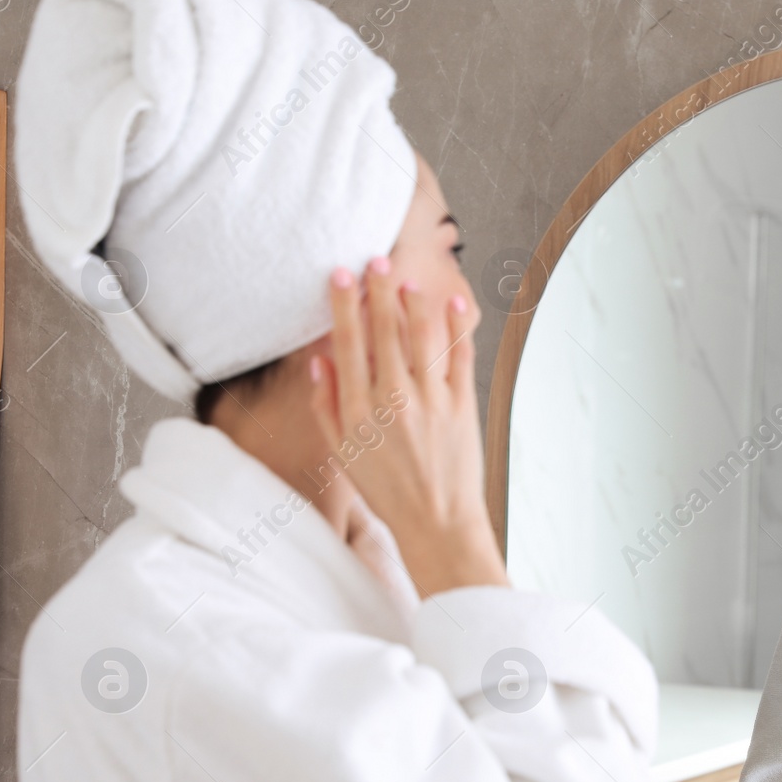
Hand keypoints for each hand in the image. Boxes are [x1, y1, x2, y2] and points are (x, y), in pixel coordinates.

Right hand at [310, 255, 507, 595]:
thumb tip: (319, 360)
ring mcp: (430, 402)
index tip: (341, 274)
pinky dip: (457, 327)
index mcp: (357, 411)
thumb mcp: (342, 453)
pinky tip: (453, 303)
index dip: (343, 304)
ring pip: (422, 336)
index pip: (347, 343)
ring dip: (415, 301)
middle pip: (384, 331)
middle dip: (379, 290)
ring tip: (409, 280)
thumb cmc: (386, 490)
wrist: (436, 522)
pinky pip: (459, 357)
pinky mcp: (462, 407)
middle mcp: (392, 401)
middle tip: (376, 260)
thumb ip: (327, 406)